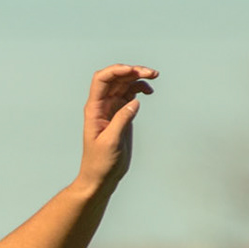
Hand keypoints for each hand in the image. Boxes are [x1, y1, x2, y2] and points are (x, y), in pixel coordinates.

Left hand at [76, 64, 156, 193]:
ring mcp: (111, 108)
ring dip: (138, 77)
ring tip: (154, 78)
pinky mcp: (121, 114)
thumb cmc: (100, 162)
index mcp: (94, 109)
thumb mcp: (111, 142)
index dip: (116, 70)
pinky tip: (149, 91)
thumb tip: (134, 101)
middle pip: (115, 78)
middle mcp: (101, 105)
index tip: (133, 71)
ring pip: (124, 84)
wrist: (100, 177)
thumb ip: (121, 120)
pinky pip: (130, 94)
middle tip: (152, 74)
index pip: (101, 80)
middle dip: (132, 70)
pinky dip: (140, 88)